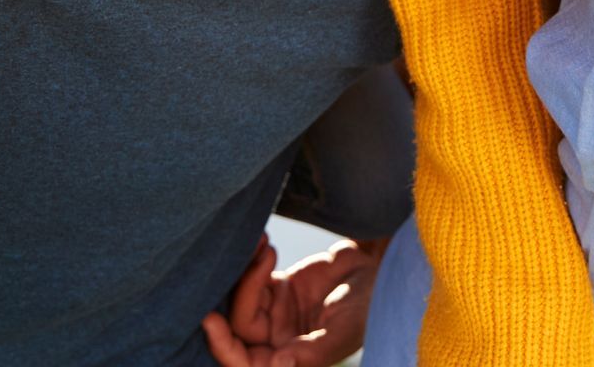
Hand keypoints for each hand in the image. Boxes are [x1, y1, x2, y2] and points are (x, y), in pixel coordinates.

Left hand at [201, 236, 378, 366]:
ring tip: (262, 243)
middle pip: (238, 327)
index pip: (244, 362)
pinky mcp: (276, 288)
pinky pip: (252, 276)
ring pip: (241, 298)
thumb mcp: (344, 331)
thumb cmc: (370, 310)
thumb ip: (311, 351)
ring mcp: (273, 315)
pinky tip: (260, 239)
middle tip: (249, 262)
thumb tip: (278, 365)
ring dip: (246, 270)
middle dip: (239, 293)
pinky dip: (253, 258)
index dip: (223, 347)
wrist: (382, 273)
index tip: (211, 320)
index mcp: (289, 360)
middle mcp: (275, 342)